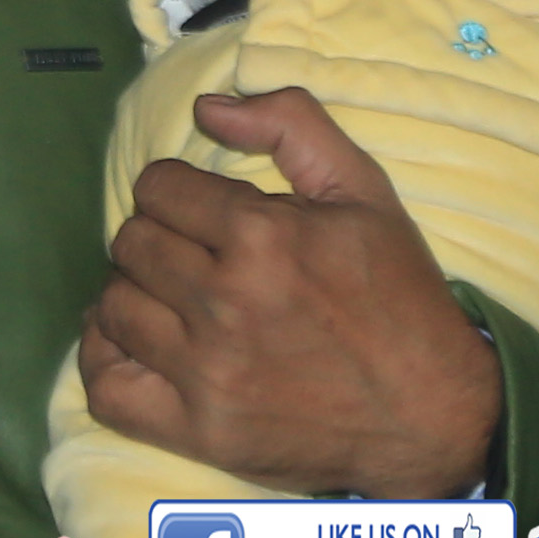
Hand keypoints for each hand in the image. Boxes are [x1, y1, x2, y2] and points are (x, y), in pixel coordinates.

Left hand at [75, 89, 498, 498]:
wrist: (435, 416)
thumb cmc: (401, 298)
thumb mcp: (366, 191)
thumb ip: (291, 125)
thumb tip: (206, 107)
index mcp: (264, 235)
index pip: (159, 188)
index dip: (179, 192)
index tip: (202, 212)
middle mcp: (226, 301)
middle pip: (131, 244)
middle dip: (157, 239)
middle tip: (193, 256)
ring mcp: (207, 372)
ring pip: (114, 307)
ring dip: (135, 294)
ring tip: (169, 299)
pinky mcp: (198, 430)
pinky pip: (107, 387)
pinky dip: (103, 359)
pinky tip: (130, 343)